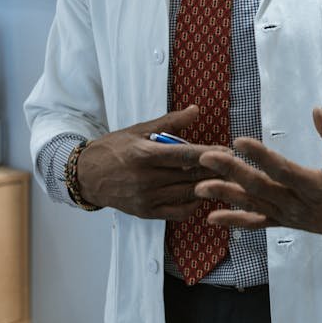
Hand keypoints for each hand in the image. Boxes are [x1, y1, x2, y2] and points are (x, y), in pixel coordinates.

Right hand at [75, 106, 229, 218]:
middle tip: (235, 166)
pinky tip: (199, 194)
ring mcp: (146, 198)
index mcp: (145, 155)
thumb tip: (196, 110)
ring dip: (207, 187)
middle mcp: (146, 179)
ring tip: (224, 180)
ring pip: (187, 194)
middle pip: (190, 176)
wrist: (87, 176)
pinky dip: (192, 205)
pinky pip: (178, 212)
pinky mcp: (146, 213)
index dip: (210, 154)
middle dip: (215, 171)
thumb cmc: (113, 149)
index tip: (229, 151)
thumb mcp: (139, 130)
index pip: (186, 155)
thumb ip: (170, 122)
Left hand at [194, 107, 321, 239]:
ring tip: (200, 186)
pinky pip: (256, 222)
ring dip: (225, 195)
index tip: (239, 141)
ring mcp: (289, 216)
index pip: (283, 169)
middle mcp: (298, 203)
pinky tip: (212, 218)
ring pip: (253, 204)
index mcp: (316, 185)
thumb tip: (317, 110)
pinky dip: (234, 221)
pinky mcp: (284, 223)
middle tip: (207, 157)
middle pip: (261, 187)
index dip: (260, 156)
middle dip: (232, 172)